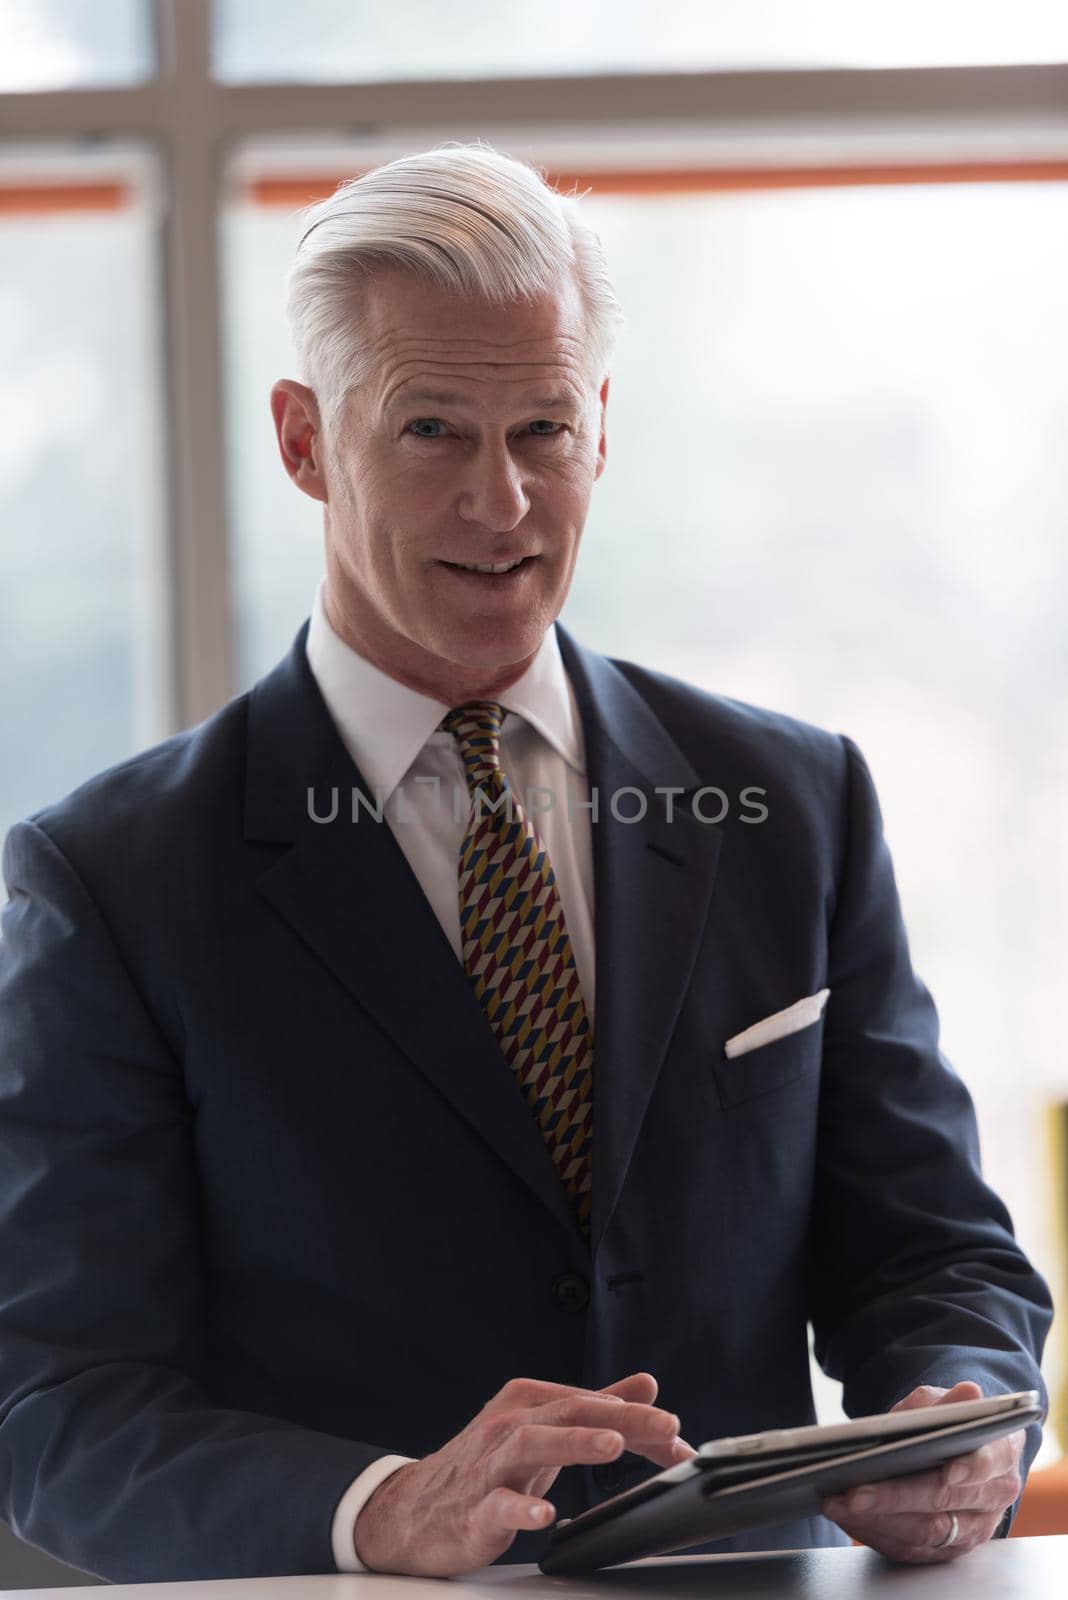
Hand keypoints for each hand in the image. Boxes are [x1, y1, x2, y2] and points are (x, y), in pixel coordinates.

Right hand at [353, 1370, 694, 1575]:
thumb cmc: (485, 1468)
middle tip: (666, 1427)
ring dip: (575, 1443)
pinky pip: (499, 1505)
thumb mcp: (542, 1430)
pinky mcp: (474, 1508)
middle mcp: (509, 1424)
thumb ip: (595, 1407)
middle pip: (569, 1412)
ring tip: (613, 1446)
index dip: (639, 1419)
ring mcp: (490, 1465)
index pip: (591, 1403)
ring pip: (533, 1444)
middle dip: (621, 1418)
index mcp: (527, 1402)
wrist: (414, 1510)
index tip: (679, 1437)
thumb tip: (646, 1386)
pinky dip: (523, 1508)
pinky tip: (546, 1515)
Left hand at [820, 1382, 1023, 1563]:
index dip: (971, 1469)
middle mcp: (992, 1498)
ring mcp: (972, 1528)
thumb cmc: (945, 1424)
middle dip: (897, 1497)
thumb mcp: (942, 1404)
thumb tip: (969, 1392)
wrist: (951, 1452)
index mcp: (1001, 1454)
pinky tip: (848, 1517)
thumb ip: (949, 1403)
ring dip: (878, 1520)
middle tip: (856, 1492)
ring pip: (926, 1532)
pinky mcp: (946, 1549)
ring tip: (840, 1504)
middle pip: (944, 1501)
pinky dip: (876, 1533)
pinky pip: (911, 1549)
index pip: (990, 1463)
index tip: (946, 1472)